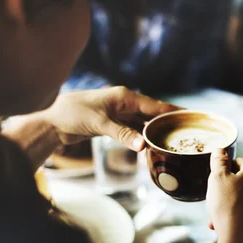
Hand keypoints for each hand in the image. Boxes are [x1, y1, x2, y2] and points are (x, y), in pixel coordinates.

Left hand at [41, 86, 180, 150]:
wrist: (51, 121)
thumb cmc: (72, 114)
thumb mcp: (99, 124)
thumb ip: (122, 134)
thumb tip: (144, 145)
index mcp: (125, 97)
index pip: (155, 105)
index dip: (173, 111)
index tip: (192, 116)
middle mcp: (125, 103)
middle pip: (153, 114)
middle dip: (169, 123)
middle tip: (188, 133)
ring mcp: (120, 114)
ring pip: (144, 123)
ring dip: (156, 132)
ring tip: (174, 141)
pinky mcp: (114, 124)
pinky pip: (134, 130)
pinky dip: (143, 138)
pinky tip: (152, 145)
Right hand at [206, 149, 242, 242]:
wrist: (242, 242)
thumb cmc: (227, 207)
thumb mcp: (217, 179)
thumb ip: (219, 161)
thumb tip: (220, 150)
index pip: (239, 164)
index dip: (225, 173)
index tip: (216, 185)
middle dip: (228, 194)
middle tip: (214, 206)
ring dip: (234, 208)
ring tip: (218, 222)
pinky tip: (232, 228)